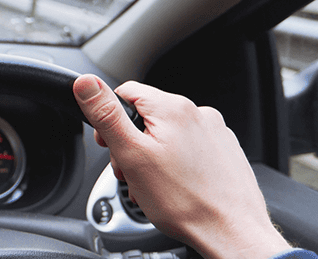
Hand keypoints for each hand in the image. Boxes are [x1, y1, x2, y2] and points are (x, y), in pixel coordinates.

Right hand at [73, 74, 290, 258]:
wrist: (231, 232)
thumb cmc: (184, 200)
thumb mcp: (131, 154)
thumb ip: (106, 115)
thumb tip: (86, 84)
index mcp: (173, 108)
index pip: (125, 92)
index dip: (108, 119)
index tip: (108, 145)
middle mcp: (199, 114)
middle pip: (146, 117)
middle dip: (131, 144)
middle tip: (130, 173)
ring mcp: (215, 133)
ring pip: (167, 136)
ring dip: (151, 157)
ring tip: (152, 186)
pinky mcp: (225, 152)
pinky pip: (188, 150)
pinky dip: (175, 166)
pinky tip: (174, 187)